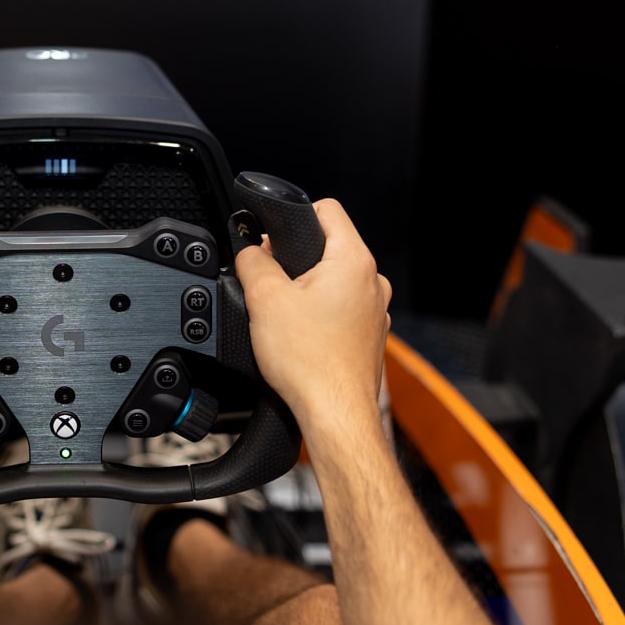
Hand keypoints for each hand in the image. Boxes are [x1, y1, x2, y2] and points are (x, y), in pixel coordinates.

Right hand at [235, 198, 390, 432]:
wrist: (335, 414)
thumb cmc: (310, 362)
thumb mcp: (264, 298)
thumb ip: (252, 261)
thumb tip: (249, 250)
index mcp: (353, 261)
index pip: (326, 210)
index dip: (294, 217)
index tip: (273, 239)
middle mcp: (373, 282)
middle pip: (329, 246)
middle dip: (295, 258)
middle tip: (270, 283)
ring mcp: (375, 310)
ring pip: (335, 280)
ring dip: (308, 289)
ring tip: (284, 315)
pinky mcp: (370, 335)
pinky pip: (342, 309)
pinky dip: (321, 314)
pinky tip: (301, 336)